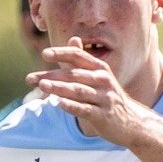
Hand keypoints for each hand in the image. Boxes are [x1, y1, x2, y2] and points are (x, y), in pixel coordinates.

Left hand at [28, 40, 150, 146]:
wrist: (131, 122)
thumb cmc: (108, 97)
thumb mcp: (99, 76)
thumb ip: (83, 59)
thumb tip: (73, 39)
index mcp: (100, 69)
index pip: (78, 56)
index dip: (62, 54)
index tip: (45, 54)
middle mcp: (103, 81)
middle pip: (74, 75)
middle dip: (51, 75)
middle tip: (31, 78)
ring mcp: (104, 98)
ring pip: (78, 91)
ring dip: (59, 88)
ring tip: (42, 86)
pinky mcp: (103, 116)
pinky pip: (86, 109)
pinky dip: (73, 106)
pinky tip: (60, 104)